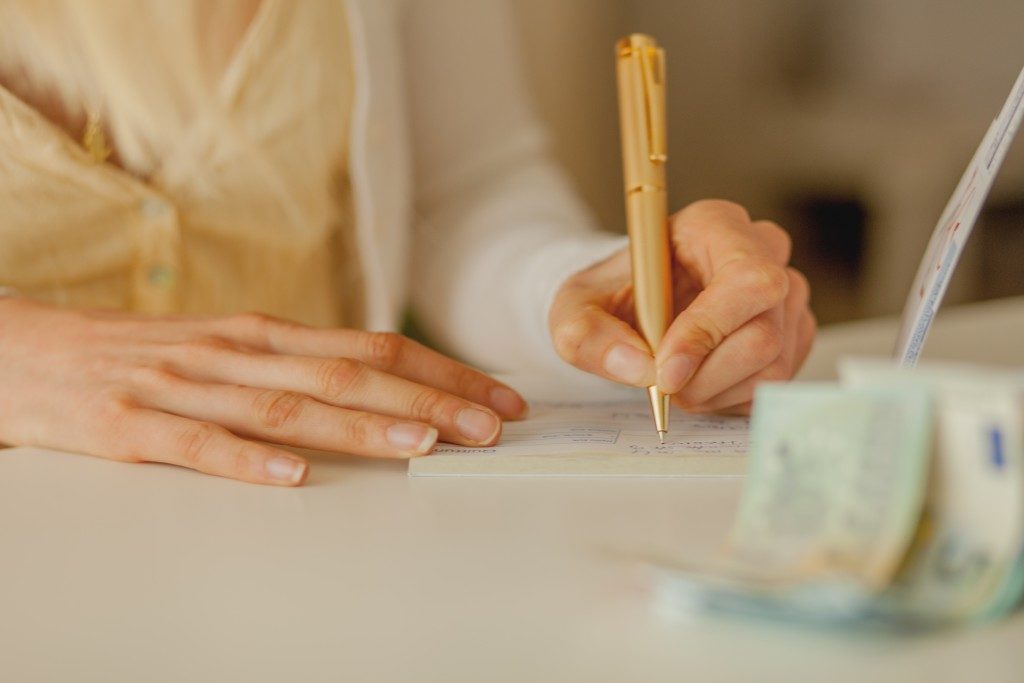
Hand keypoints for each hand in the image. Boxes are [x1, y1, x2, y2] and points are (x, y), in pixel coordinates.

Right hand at [0, 299, 526, 484]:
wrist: (28, 353)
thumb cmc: (141, 354)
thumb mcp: (229, 349)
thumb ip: (296, 367)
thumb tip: (377, 388)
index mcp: (265, 335)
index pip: (372, 347)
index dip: (440, 372)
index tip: (495, 398)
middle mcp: (237, 353)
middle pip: (349, 374)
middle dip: (429, 400)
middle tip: (489, 427)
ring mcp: (186, 386)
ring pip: (288, 406)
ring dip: (361, 426)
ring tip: (422, 444)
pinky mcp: (132, 424)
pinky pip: (198, 444)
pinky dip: (248, 459)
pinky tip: (293, 477)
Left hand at [550, 199, 815, 414]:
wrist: (627, 305)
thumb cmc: (608, 296)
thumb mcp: (574, 310)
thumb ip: (590, 337)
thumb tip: (637, 367)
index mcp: (715, 225)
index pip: (746, 279)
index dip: (709, 332)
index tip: (665, 370)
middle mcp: (763, 253)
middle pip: (764, 333)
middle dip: (706, 375)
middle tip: (662, 383)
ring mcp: (785, 296)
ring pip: (773, 365)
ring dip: (715, 391)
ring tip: (676, 381)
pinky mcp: (792, 334)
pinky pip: (774, 385)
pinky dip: (730, 397)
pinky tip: (699, 382)